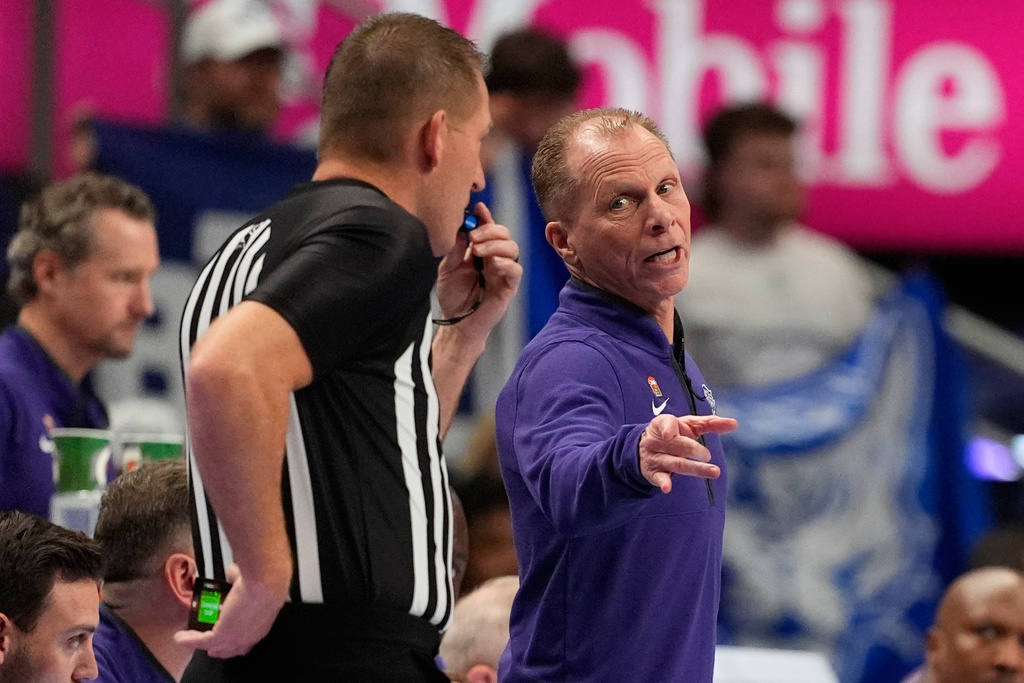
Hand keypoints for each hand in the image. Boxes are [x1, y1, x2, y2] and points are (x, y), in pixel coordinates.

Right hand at [174, 563, 290, 658]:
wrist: (265, 582)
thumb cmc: (267, 580)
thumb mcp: (253, 583)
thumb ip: (240, 578)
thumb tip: (231, 572)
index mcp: (261, 625)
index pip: (247, 639)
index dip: (235, 639)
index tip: (226, 633)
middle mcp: (250, 636)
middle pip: (231, 649)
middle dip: (219, 648)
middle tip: (209, 644)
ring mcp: (236, 638)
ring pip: (214, 646)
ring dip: (200, 643)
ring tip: (189, 638)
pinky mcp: (222, 635)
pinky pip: (200, 641)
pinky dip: (188, 639)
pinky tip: (180, 637)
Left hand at [435, 202, 521, 339]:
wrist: (456, 324)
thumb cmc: (453, 297)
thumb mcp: (447, 269)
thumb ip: (454, 250)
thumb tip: (461, 229)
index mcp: (480, 252)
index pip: (488, 229)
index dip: (485, 217)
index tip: (478, 207)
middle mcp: (494, 259)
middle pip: (504, 234)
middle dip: (490, 230)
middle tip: (473, 237)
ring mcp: (503, 272)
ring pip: (513, 248)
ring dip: (496, 244)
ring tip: (478, 251)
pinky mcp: (509, 287)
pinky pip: (516, 270)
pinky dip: (507, 262)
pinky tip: (493, 262)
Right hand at [639, 414, 737, 492]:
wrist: (642, 448)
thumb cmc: (673, 433)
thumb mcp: (689, 424)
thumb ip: (710, 423)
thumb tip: (734, 423)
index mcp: (664, 424)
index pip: (667, 423)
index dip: (669, 428)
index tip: (670, 434)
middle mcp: (658, 440)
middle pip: (677, 445)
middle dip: (693, 449)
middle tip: (708, 456)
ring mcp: (656, 457)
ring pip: (676, 463)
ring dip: (694, 468)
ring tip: (714, 471)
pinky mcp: (654, 473)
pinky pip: (659, 478)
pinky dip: (663, 482)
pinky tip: (667, 488)